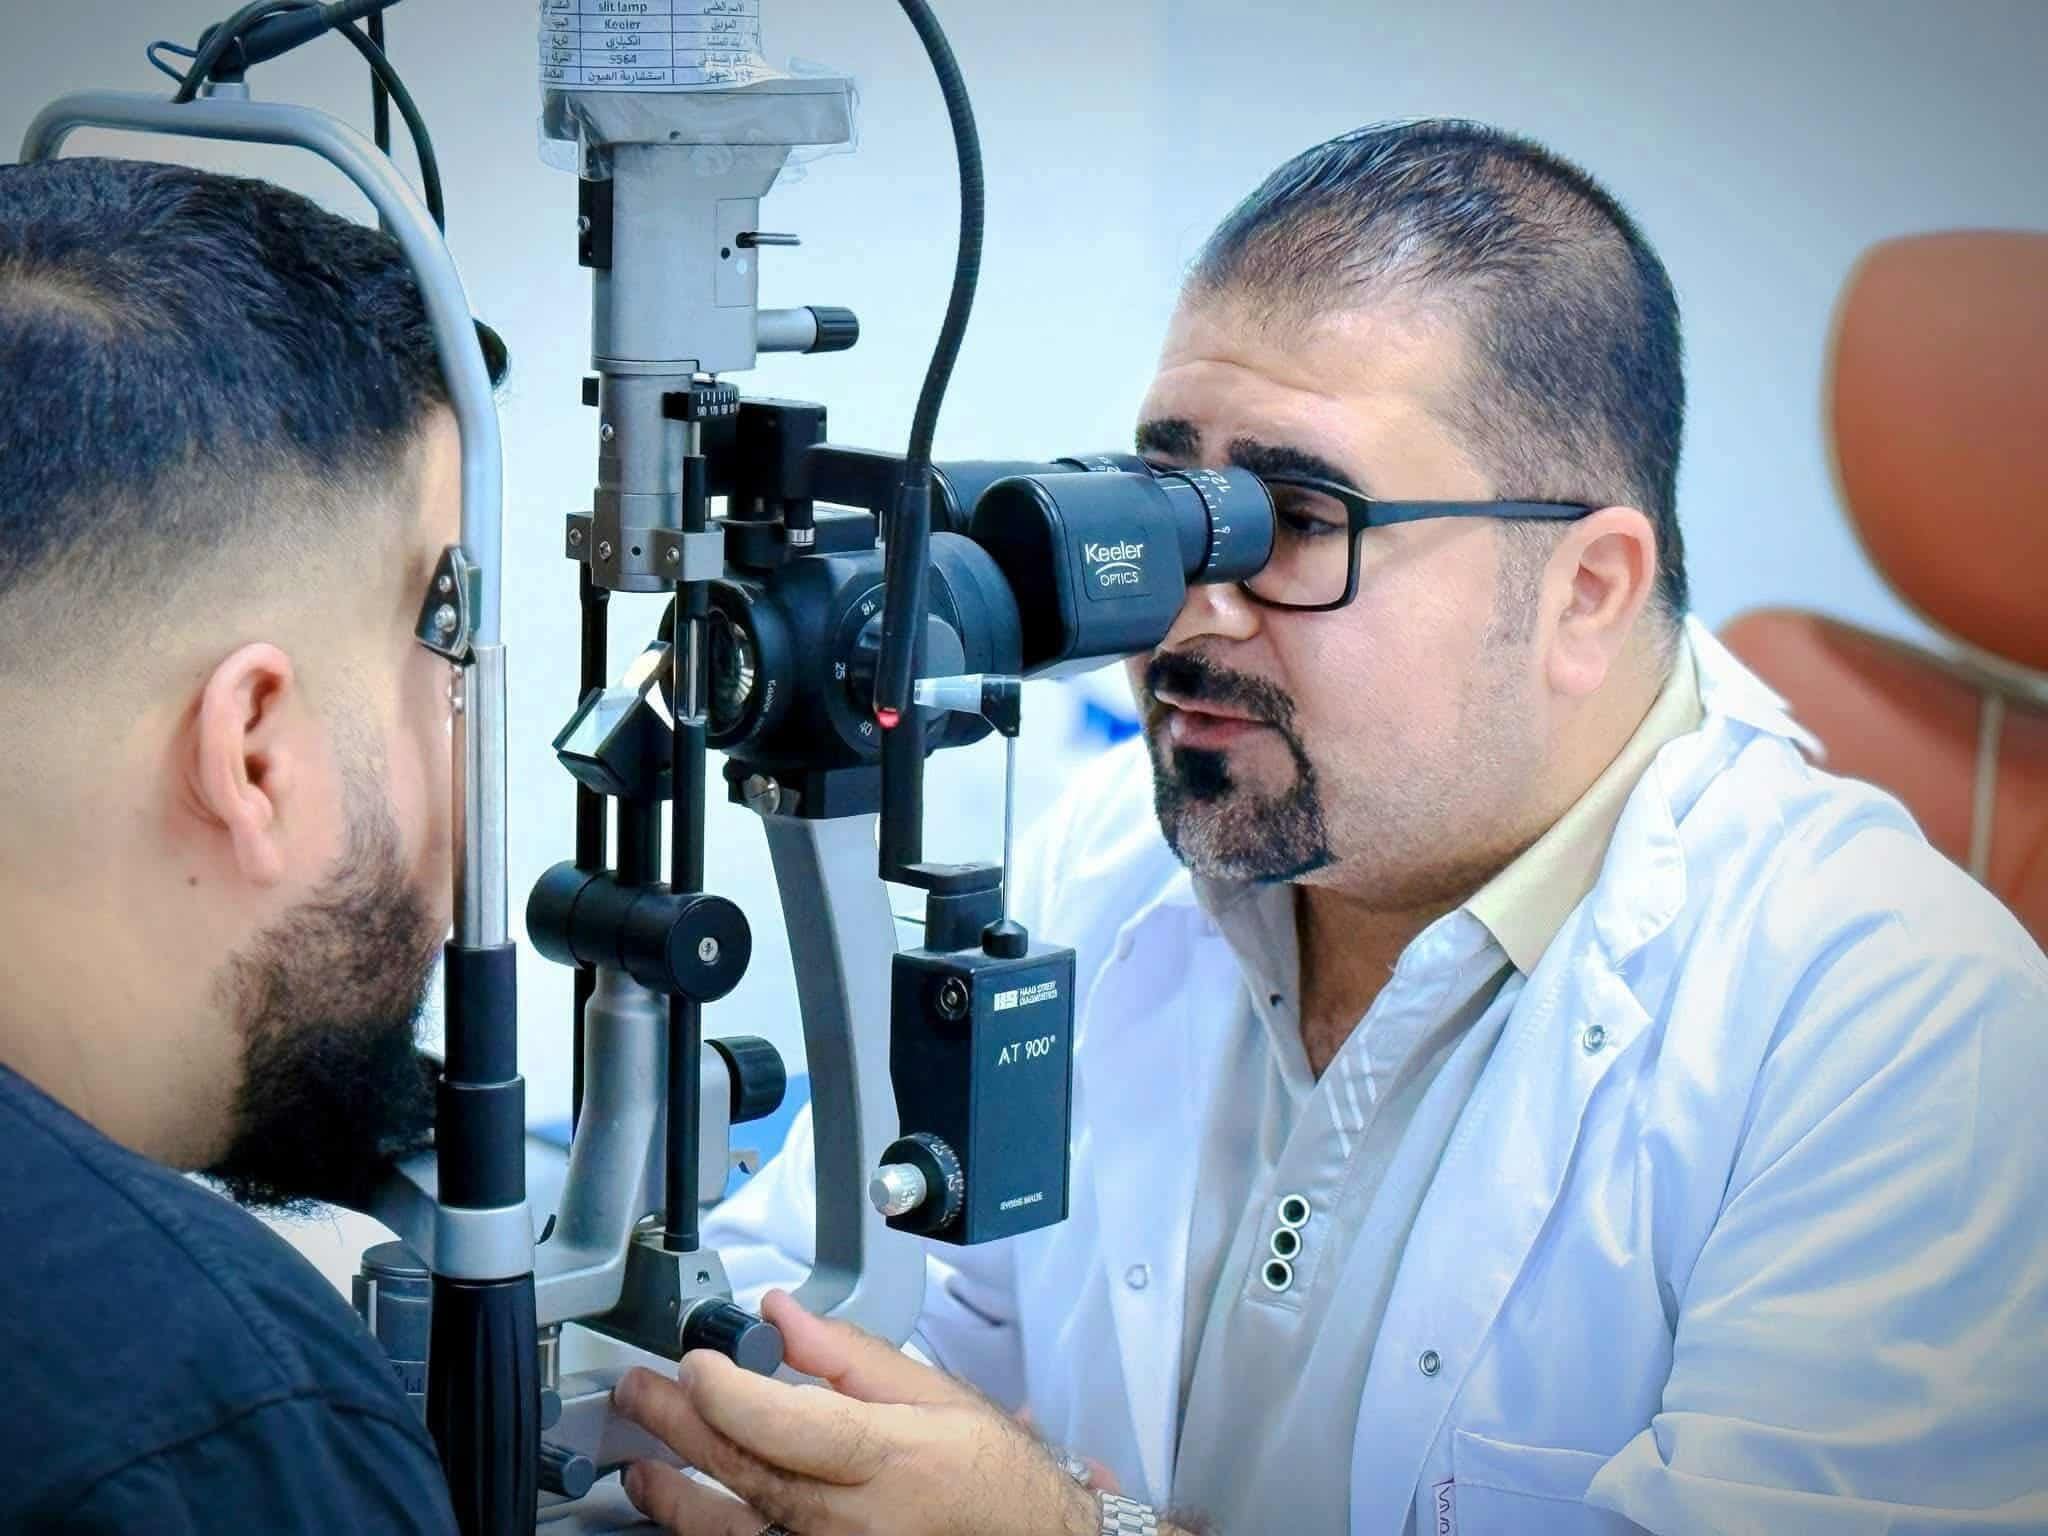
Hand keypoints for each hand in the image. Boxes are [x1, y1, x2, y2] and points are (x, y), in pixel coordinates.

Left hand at [610, 1289, 1100, 1535]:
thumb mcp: (934, 1394)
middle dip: (680, 1425)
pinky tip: (684, 1514)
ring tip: (640, 1466)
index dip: (729, 1390)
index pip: (787, 1425)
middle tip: (641, 1392)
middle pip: (746, 1470)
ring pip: (733, 1530)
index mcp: (887, 1458)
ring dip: (675, 1496)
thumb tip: (783, 1314)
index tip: (697, 1358)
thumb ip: (849, 1354)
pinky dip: (711, 1533)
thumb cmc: (986, 1474)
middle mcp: (853, 1520)